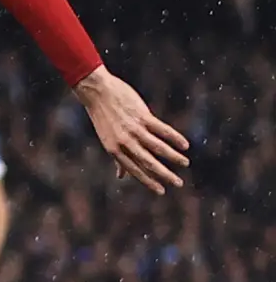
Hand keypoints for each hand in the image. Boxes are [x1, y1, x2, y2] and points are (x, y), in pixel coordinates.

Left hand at [72, 67, 186, 193]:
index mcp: (114, 149)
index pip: (134, 169)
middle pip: (148, 161)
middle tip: (179, 184)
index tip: (162, 191)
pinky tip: (185, 145)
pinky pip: (162, 129)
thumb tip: (121, 176)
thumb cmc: (103, 116)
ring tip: (185, 163)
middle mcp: (124, 141)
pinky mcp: (141, 116)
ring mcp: (133, 128)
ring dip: (173, 156)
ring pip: (157, 146)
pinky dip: (174, 137)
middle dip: (164, 174)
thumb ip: (117, 157)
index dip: (148, 181)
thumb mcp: (106, 139)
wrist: (96, 91)